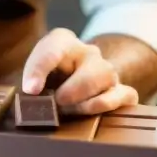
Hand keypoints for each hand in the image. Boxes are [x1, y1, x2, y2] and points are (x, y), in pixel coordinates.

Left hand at [21, 28, 138, 114]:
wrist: (70, 76)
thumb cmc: (48, 74)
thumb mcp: (33, 70)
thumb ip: (31, 76)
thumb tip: (33, 90)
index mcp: (62, 41)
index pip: (53, 49)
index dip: (40, 70)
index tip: (31, 90)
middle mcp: (89, 53)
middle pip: (91, 67)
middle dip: (73, 91)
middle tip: (57, 103)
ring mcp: (107, 71)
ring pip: (108, 78)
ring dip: (88, 102)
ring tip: (70, 110)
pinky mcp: (121, 90)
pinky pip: (125, 95)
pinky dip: (109, 106)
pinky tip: (92, 115)